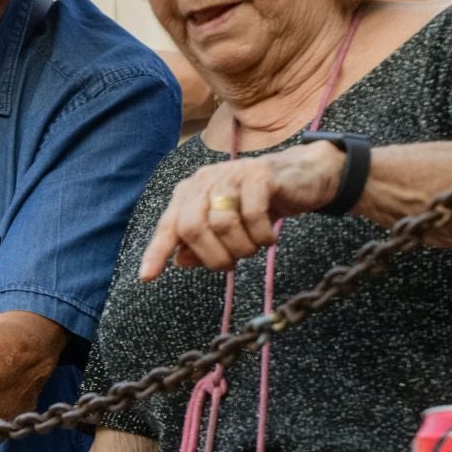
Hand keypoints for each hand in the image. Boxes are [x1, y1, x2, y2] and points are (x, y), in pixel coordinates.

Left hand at [138, 142, 347, 279]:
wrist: (304, 177)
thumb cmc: (261, 204)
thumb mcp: (229, 227)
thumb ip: (203, 243)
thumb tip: (180, 260)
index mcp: (192, 192)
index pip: (168, 225)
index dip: (157, 252)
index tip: (147, 277)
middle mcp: (206, 180)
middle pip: (192, 227)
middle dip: (213, 256)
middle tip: (232, 264)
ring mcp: (232, 175)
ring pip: (222, 224)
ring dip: (242, 247)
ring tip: (255, 246)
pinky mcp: (259, 175)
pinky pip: (252, 216)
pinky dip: (262, 235)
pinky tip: (269, 236)